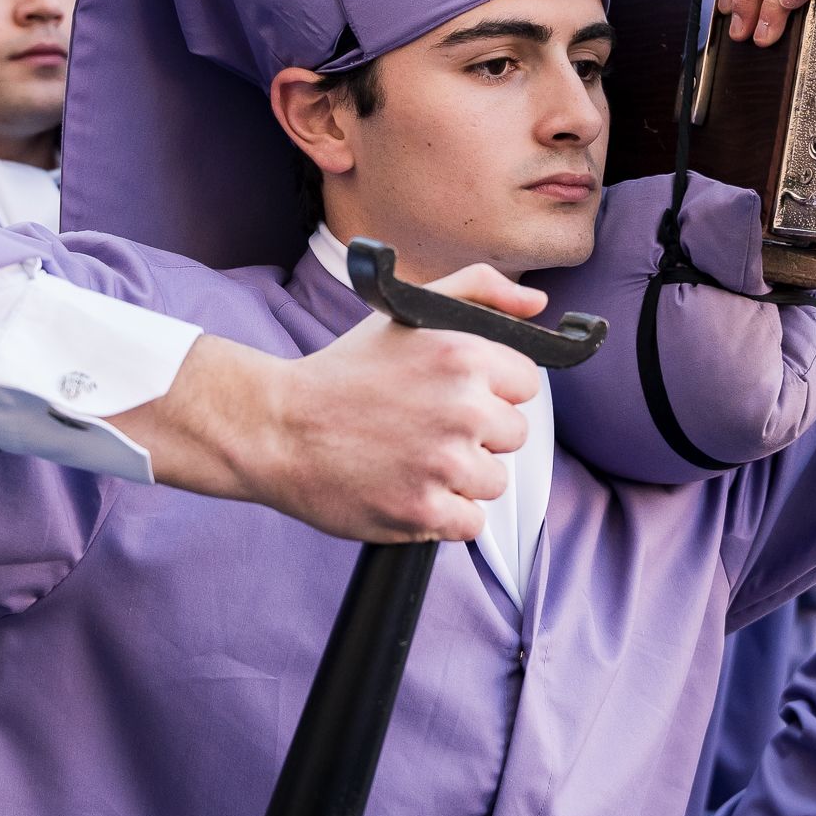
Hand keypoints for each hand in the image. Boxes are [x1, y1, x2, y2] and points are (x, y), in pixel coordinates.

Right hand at [127, 265, 545, 542]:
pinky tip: (408, 488)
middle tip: (426, 428)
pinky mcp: (424, 512)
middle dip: (478, 436)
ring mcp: (444, 465)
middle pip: (514, 436)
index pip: (526, 384)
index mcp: (462, 355)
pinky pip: (470, 523)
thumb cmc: (342, 374)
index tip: (455, 396)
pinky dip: (443, 515)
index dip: (491, 392)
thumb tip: (538, 302)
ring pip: (495, 482)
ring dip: (461, 478)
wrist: (277, 428)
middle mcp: (461, 408)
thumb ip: (479, 291)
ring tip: (413, 458)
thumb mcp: (407, 313)